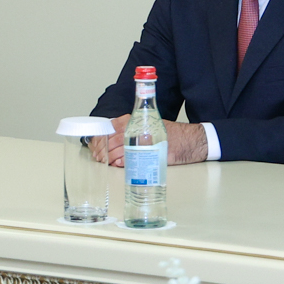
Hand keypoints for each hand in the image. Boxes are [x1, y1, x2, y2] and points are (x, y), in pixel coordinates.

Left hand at [92, 117, 208, 165]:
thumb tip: (111, 144)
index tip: (95, 146)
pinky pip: (132, 156)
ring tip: (106, 162)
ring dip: (110, 157)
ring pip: (120, 147)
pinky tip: (118, 164)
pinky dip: (122, 161)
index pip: (111, 126)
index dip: (101, 138)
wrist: (189, 140)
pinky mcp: (151, 150)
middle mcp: (139, 126)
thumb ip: (131, 132)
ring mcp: (145, 137)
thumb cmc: (169, 135)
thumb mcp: (147, 127)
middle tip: (99, 157)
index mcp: (135, 119)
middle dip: (103, 149)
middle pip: (113, 137)